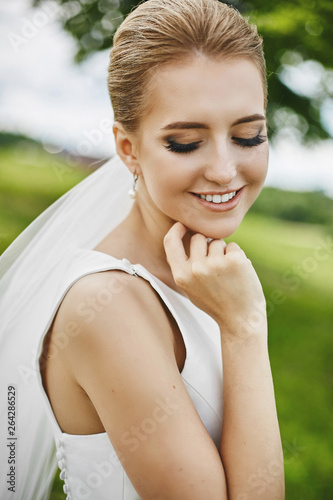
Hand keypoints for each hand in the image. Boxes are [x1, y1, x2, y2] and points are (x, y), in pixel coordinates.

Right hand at [163, 222, 266, 338]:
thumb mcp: (190, 288)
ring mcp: (216, 264)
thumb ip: (185, 265)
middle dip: (207, 244)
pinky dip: (237, 256)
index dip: (176, 229)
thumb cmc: (215, 303)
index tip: (183, 224)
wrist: (240, 320)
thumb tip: (185, 234)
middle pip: (198, 237)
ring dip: (223, 252)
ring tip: (227, 274)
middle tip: (216, 267)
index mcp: (181, 276)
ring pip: (217, 241)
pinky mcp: (235, 261)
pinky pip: (233, 246)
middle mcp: (196, 269)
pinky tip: (238, 274)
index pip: (170, 242)